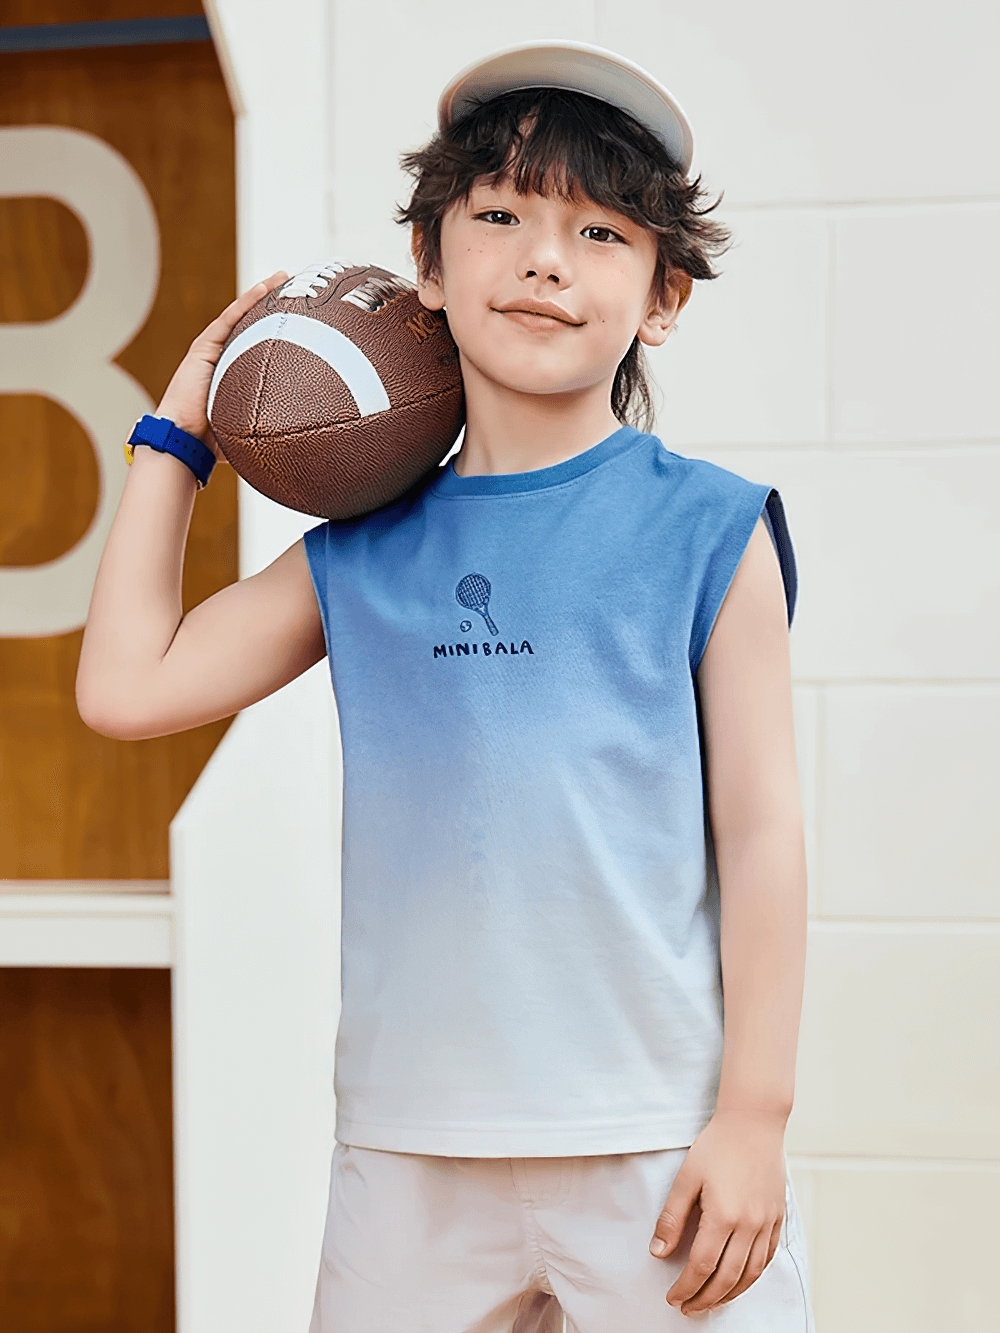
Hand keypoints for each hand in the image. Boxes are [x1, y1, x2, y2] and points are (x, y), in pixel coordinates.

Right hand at [155, 271, 287, 451]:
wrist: (185, 441)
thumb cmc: (215, 443)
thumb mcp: (252, 428)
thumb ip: (272, 425)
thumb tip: (302, 439)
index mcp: (237, 374)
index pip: (262, 344)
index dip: (281, 330)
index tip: (306, 319)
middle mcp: (225, 358)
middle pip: (255, 325)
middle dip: (275, 307)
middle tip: (301, 291)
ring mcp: (213, 350)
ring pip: (243, 316)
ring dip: (264, 294)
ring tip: (285, 278)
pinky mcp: (204, 346)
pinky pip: (231, 318)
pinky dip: (248, 301)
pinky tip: (267, 287)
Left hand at [649, 1110, 786, 1315]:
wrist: (754, 1123)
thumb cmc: (717, 1145)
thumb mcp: (686, 1177)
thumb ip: (672, 1217)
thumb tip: (658, 1252)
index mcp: (723, 1216)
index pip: (702, 1266)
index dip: (685, 1287)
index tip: (672, 1298)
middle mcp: (749, 1225)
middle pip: (727, 1278)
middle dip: (705, 1298)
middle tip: (688, 1308)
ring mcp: (767, 1223)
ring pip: (750, 1274)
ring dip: (729, 1294)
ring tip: (711, 1302)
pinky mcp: (778, 1218)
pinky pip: (767, 1258)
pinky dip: (752, 1277)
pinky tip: (740, 1281)